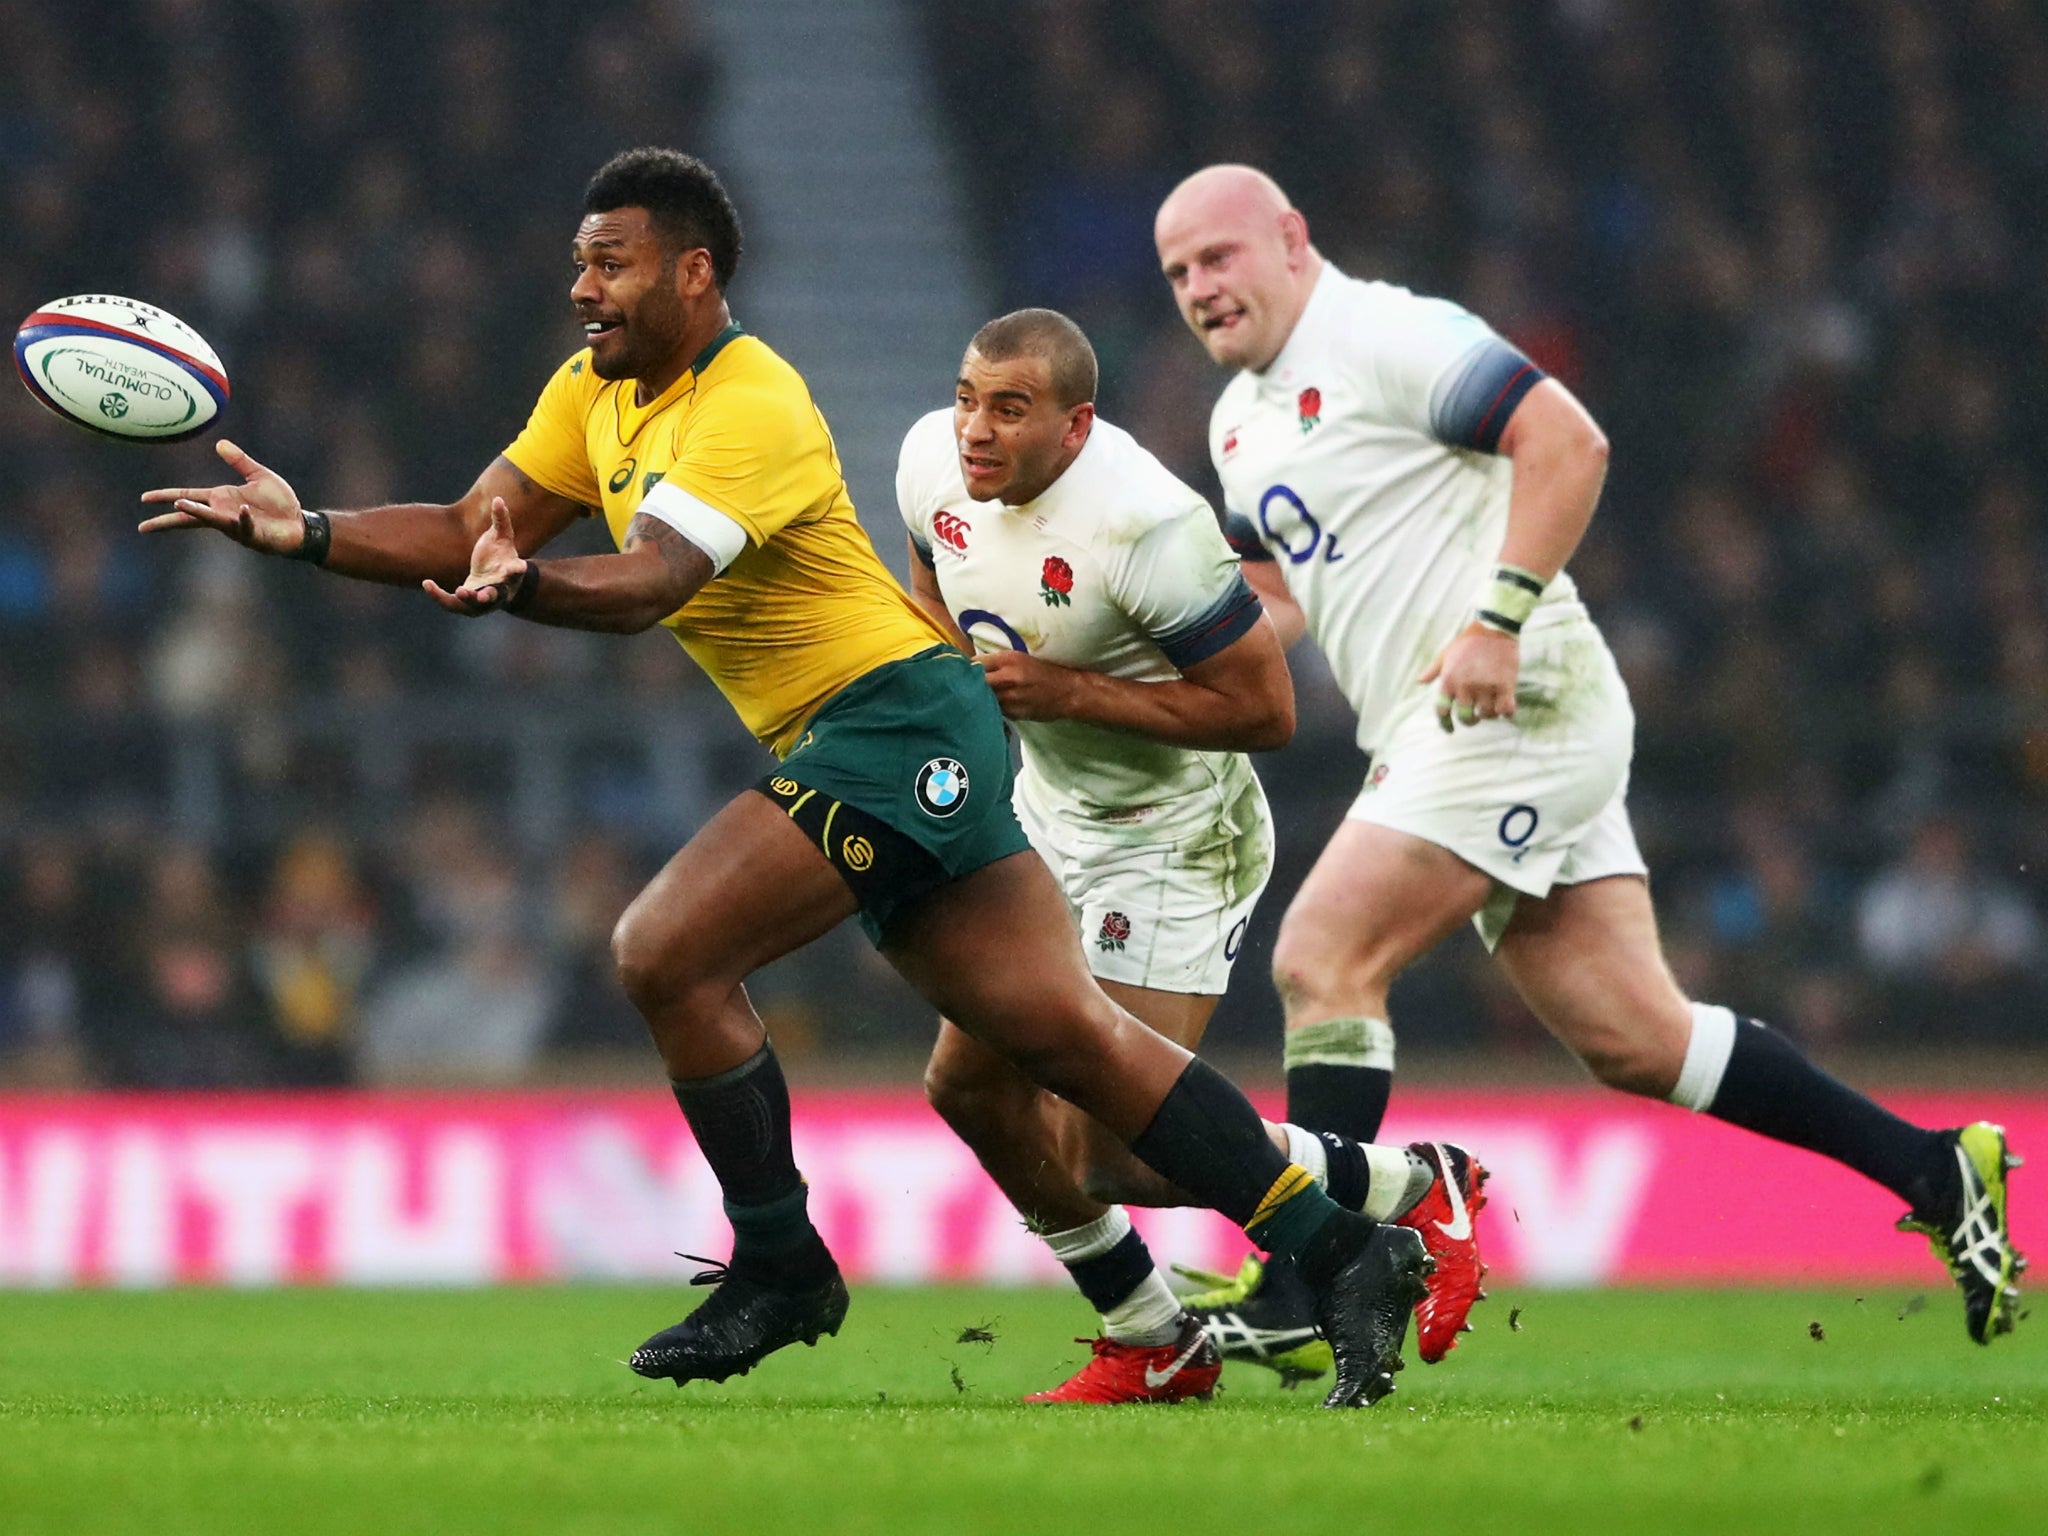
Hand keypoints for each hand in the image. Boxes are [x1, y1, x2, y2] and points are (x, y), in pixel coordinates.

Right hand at [138, 439, 306, 553]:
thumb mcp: (259, 476)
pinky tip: (244, 512)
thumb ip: (240, 461)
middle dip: (167, 521)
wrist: (301, 523)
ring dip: (196, 513)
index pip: (188, 496)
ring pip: (212, 521)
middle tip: (143, 527)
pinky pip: (244, 527)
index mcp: (221, 499)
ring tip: (178, 506)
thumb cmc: (281, 503)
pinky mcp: (253, 536)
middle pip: (189, 517)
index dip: (166, 496)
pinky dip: (243, 520)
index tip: (144, 498)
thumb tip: (220, 444)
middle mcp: (223, 514)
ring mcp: (236, 527)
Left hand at [423, 497, 527, 614]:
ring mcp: (483, 602)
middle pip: (495, 595)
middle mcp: (498, 590)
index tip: (520, 566)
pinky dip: (439, 596)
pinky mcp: (467, 605)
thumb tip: (498, 498)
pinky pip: (452, 603)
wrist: (497, 580)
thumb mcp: (502, 537)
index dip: (517, 569)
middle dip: (489, 596)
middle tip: (481, 595)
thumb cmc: (500, 556)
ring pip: (473, 605)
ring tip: (454, 590)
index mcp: (509, 572)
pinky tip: (426, 583)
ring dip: (464, 599)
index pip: (515, 571)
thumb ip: (501, 520)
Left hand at [974, 647, 1080, 721]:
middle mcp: (1008, 677)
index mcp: (1008, 659)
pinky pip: (995, 710)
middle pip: (975, 682)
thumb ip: (996, 662)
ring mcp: (1011, 697)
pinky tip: (998, 705)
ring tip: (981, 696)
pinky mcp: (1014, 713)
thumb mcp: (1021, 658)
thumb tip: (970, 667)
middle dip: (969, 684)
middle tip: (966, 686)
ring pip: (983, 698)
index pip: (975, 663)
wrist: (1067, 692)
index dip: (966, 668)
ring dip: (980, 698)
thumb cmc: (1043, 672)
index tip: (963, 671)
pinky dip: (993, 708)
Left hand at [1420, 621, 1519, 731]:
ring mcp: (1486, 686)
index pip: (1442, 710)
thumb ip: (1433, 670)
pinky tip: (1505, 709)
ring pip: (1486, 715)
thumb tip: (1419, 681)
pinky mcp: (1505, 684)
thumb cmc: (1467, 641)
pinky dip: (1505, 713)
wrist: (1494, 628)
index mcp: (1449, 680)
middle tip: (1474, 718)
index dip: (1445, 723)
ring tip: (1490, 708)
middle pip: (1466, 717)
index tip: (1450, 730)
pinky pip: (1505, 709)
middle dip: (1470, 721)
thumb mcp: (1445, 654)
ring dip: (1488, 715)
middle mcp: (1466, 686)